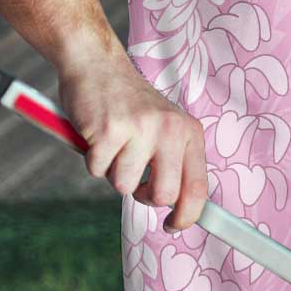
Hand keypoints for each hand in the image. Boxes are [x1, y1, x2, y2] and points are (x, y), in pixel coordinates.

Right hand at [58, 54, 207, 230]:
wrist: (97, 64)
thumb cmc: (129, 104)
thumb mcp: (165, 126)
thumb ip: (174, 161)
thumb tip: (180, 207)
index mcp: (189, 132)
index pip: (198, 187)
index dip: (188, 216)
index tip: (174, 226)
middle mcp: (170, 130)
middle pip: (164, 195)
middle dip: (144, 196)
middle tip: (134, 178)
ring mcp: (140, 129)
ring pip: (124, 186)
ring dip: (113, 172)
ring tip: (114, 143)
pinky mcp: (109, 130)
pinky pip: (97, 170)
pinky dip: (92, 159)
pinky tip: (97, 135)